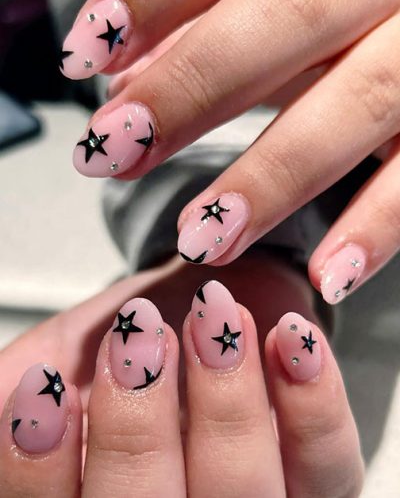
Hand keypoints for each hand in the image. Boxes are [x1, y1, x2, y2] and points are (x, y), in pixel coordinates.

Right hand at [0, 260, 362, 496]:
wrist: (199, 306)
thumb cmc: (125, 340)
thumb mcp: (60, 360)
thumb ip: (25, 393)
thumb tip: (12, 399)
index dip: (41, 475)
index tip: (46, 390)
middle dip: (138, 429)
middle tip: (137, 339)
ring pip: (245, 493)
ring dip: (224, 401)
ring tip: (212, 318)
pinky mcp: (321, 480)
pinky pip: (328, 459)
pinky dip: (312, 400)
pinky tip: (288, 337)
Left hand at [59, 0, 399, 305]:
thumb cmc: (344, 9)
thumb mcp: (276, 2)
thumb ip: (202, 27)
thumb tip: (119, 75)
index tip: (86, 54)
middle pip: (284, 19)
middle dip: (190, 89)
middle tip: (114, 148)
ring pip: (358, 101)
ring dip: (271, 178)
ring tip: (202, 239)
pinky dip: (378, 227)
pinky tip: (329, 277)